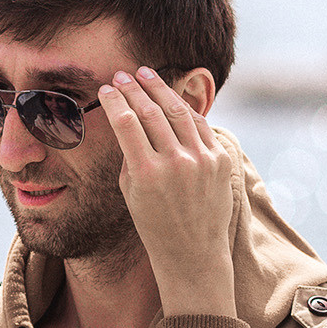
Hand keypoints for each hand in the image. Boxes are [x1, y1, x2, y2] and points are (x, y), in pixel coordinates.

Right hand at [98, 67, 235, 317]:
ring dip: (160, 89)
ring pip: (178, 111)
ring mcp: (202, 160)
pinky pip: (200, 124)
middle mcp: (177, 164)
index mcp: (147, 174)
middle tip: (122, 75)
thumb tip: (128, 118)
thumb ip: (130, 154)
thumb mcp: (131, 192)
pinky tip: (171, 97)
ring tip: (146, 75)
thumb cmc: (154, 224)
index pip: (126, 123)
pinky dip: (184, 108)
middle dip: (134, 88)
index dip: (114, 101)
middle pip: (151, 111)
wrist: (194, 253)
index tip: (105, 89)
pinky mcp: (220, 160)